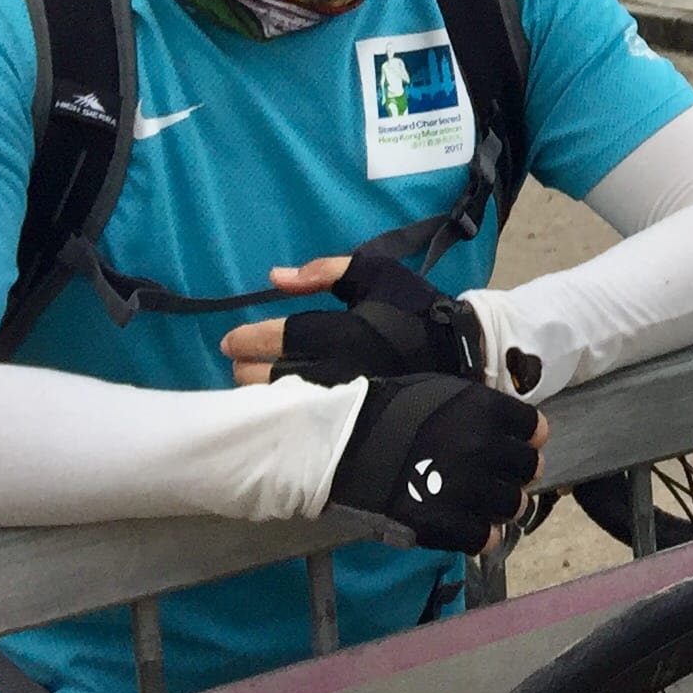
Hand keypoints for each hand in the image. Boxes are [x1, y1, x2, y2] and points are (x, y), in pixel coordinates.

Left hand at [226, 250, 537, 392]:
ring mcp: (343, 400)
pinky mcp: (353, 422)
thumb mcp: (377, 274)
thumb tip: (275, 276)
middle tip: (239, 365)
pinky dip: (284, 413)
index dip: (247, 339)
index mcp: (339, 330)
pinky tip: (278, 408)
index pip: (277, 337)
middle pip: (270, 377)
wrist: (461, 352)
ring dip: (259, 395)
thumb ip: (326, 270)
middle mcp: (335, 369)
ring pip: (283, 403)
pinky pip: (304, 421)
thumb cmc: (415, 309)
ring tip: (253, 388)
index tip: (231, 342)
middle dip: (246, 370)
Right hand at [322, 376, 546, 553]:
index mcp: (485, 411)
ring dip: (505, 506)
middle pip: (528, 469)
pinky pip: (483, 537)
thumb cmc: (391, 411)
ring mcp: (465, 488)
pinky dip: (484, 536)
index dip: (529, 439)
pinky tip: (477, 531)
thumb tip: (506, 426)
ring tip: (491, 506)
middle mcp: (484, 449)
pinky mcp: (443, 524)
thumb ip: (480, 409)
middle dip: (519, 474)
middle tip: (505, 478)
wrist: (342, 445)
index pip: (534, 429)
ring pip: (512, 505)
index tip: (522, 445)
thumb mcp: (444, 392)